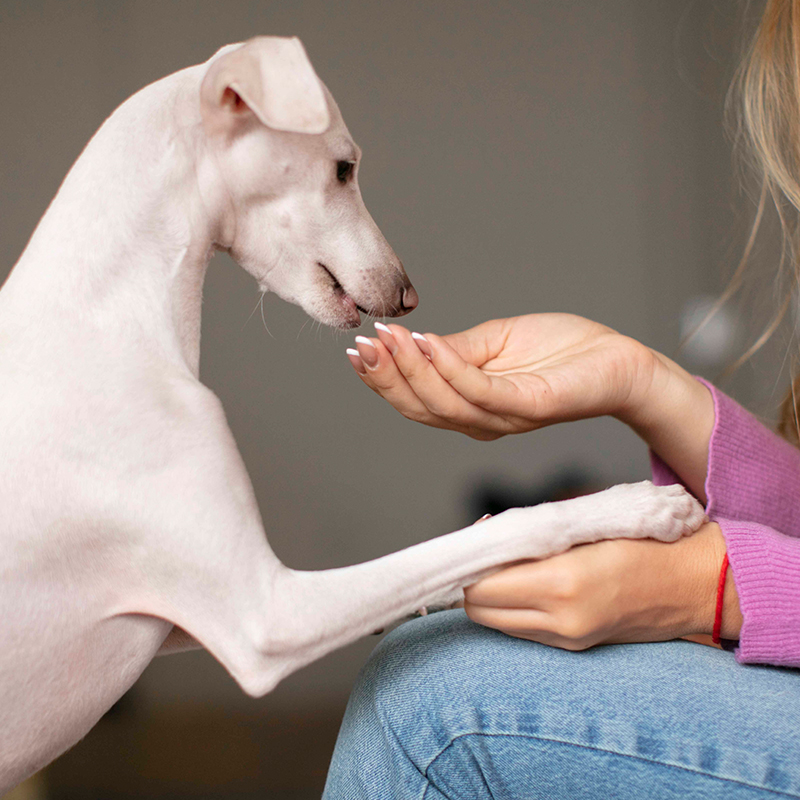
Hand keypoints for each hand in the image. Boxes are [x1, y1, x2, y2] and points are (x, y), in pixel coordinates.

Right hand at [348, 314, 653, 439]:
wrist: (616, 359)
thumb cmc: (559, 350)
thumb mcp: (494, 342)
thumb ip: (454, 350)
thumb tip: (412, 344)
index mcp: (469, 406)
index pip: (414, 399)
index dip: (382, 377)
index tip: (358, 346)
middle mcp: (481, 420)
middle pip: (420, 409)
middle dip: (386, 377)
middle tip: (364, 344)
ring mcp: (504, 417)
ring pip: (443, 404)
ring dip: (411, 369)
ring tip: (390, 338)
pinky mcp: (529, 406)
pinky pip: (480, 391)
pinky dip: (449, 368)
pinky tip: (428, 343)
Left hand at [462, 521, 742, 649]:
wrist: (693, 582)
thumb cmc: (643, 541)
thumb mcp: (583, 527)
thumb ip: (531, 535)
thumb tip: (487, 534)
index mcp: (562, 582)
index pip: (481, 587)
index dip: (468, 565)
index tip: (474, 544)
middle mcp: (561, 619)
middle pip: (479, 611)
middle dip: (473, 583)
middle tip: (485, 554)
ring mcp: (568, 638)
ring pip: (497, 624)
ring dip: (490, 598)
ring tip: (505, 567)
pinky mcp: (575, 647)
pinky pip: (522, 630)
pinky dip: (512, 609)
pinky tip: (525, 585)